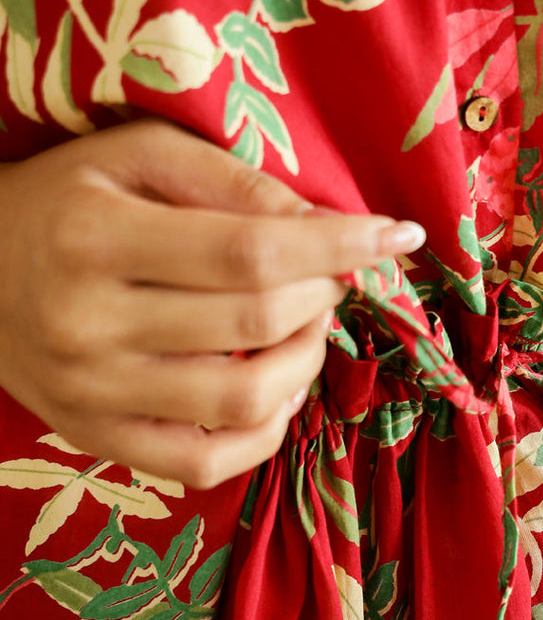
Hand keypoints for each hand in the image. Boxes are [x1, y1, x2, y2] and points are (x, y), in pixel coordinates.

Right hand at [0, 120, 423, 487]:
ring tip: (305, 328)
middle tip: (330, 276)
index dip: (338, 247)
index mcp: (94, 237)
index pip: (249, 251)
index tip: (397, 237)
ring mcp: (89, 394)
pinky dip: (266, 434)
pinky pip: (206, 463)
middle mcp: (86, 324)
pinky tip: (279, 391)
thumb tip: (326, 224)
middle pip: (255, 325)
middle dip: (322, 297)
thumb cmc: (68, 197)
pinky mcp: (97, 439)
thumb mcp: (138, 156)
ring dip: (306, 364)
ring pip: (243, 403)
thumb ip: (232, 183)